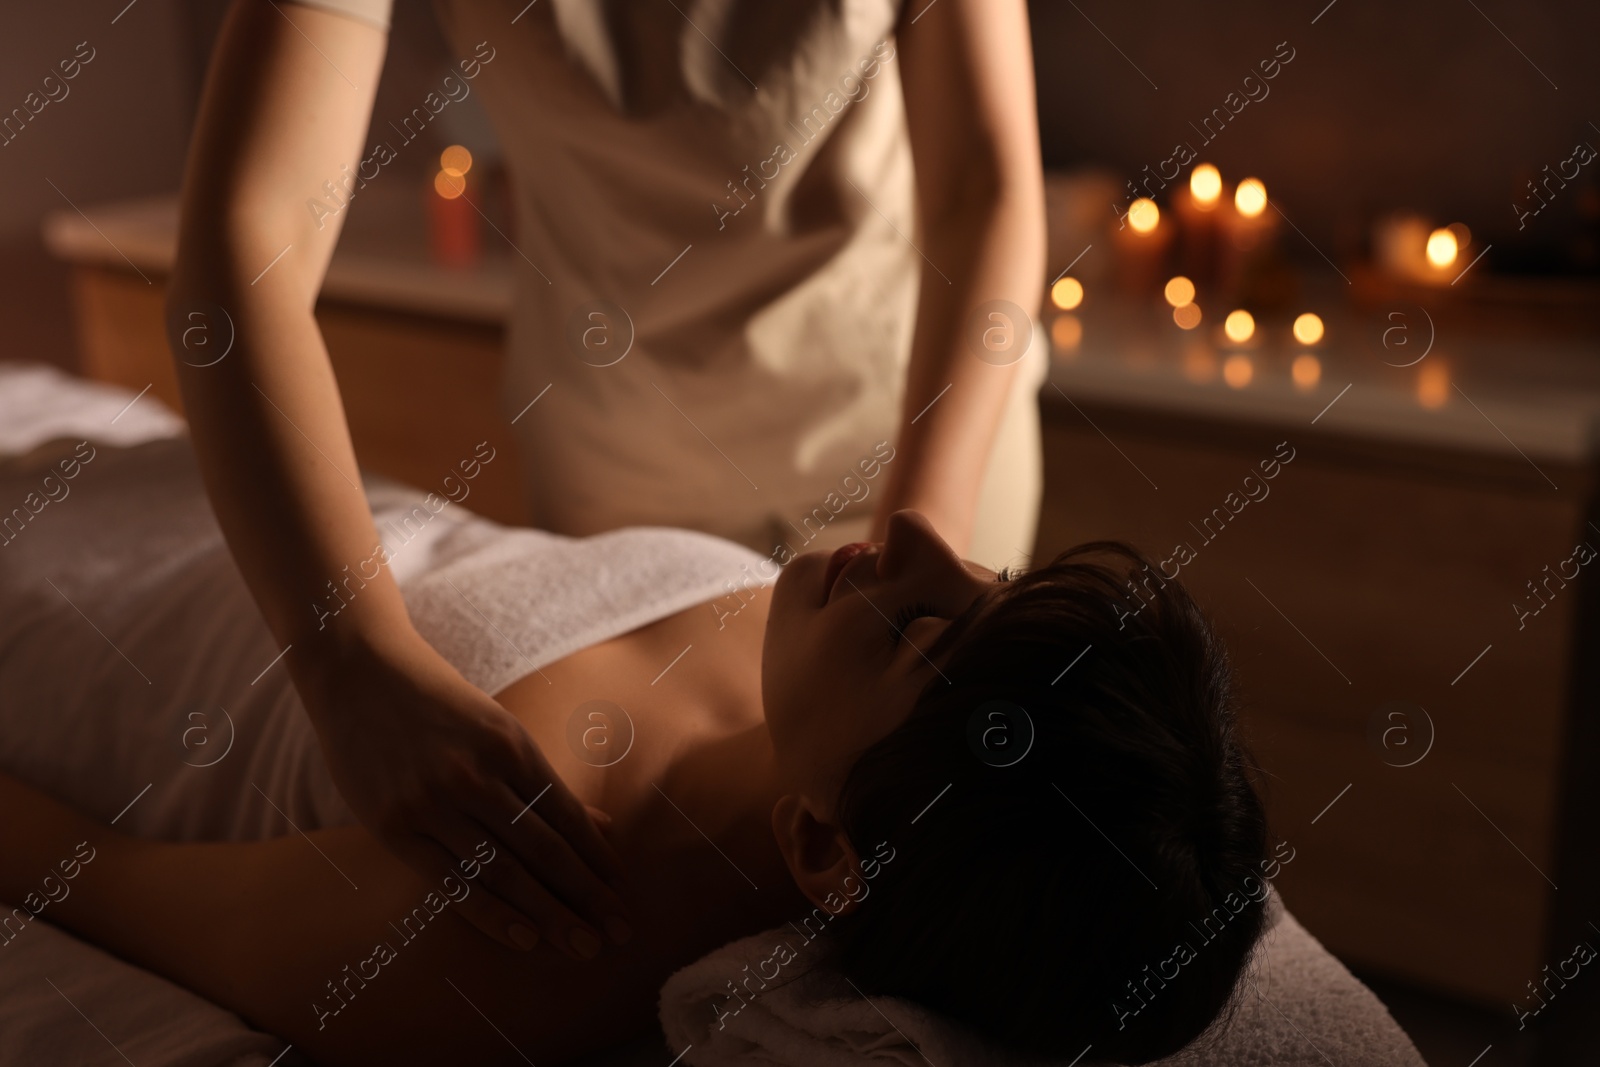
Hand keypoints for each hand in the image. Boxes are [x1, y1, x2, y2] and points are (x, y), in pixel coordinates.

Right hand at [294, 626, 629, 959]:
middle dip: (585, 895)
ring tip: (581, 944)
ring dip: (548, 914)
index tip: (622, 891)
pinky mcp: (394, 827)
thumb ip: (543, 781)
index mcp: (509, 744)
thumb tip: (603, 828)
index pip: (566, 814)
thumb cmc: (439, 705)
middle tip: (618, 932)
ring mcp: (432, 803)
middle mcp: (475, 775)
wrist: (358, 674)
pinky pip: (450, 882)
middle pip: (543, 849)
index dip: (597, 858)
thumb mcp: (498, 728)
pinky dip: (491, 914)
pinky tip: (524, 938)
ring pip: (503, 871)